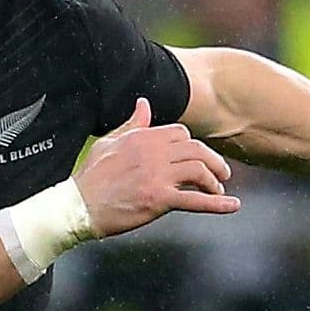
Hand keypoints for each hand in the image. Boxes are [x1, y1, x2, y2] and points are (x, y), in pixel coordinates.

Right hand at [76, 95, 239, 237]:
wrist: (77, 207)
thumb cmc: (91, 178)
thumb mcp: (109, 143)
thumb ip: (132, 124)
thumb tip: (144, 102)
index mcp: (142, 137)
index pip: (181, 134)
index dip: (193, 146)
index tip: (195, 159)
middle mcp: (153, 153)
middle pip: (197, 150)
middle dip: (214, 162)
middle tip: (221, 174)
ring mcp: (157, 176)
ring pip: (200, 171)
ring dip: (215, 182)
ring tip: (218, 191)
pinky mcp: (159, 199)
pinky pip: (196, 200)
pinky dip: (218, 204)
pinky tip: (232, 206)